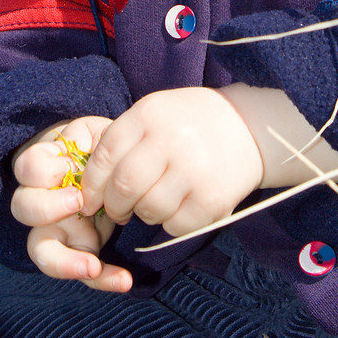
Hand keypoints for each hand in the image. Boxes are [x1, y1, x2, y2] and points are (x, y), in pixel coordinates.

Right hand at [11, 116, 132, 291]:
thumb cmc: (103, 148)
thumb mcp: (96, 135)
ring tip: (92, 264)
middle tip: (77, 203)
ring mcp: (57, 229)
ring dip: (64, 261)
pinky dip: (102, 279)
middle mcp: (43, 200)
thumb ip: (87, 141)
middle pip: (23, 208)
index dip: (45, 171)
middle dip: (46, 208)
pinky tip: (124, 280)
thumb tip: (80, 155)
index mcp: (46, 167)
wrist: (119, 168)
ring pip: (39, 250)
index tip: (70, 168)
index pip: (28, 168)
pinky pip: (82, 271)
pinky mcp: (79, 250)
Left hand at [78, 88, 263, 237]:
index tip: (89, 199)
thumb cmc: (190, 122)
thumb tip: (88, 182)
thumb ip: (123, 139)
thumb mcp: (154, 113)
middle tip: (118, 210)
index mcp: (150, 114)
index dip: (91, 183)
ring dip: (143, 214)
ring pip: (148, 210)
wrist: (249, 127)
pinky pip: (175, 225)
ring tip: (154, 201)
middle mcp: (171, 140)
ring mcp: (194, 170)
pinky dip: (170, 222)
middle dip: (113, 206)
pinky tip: (179, 205)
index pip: (105, 154)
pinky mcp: (213, 199)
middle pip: (123, 186)